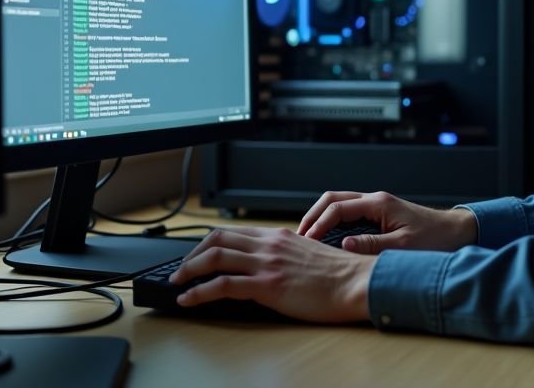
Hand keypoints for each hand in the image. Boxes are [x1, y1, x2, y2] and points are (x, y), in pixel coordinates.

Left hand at [168, 226, 376, 322]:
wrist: (357, 283)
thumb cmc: (340, 275)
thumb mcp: (309, 255)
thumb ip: (285, 256)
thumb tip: (267, 267)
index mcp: (279, 237)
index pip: (233, 232)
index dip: (208, 244)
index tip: (197, 257)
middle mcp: (269, 245)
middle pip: (217, 239)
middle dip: (191, 254)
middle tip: (180, 270)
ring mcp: (267, 263)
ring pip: (214, 257)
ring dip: (188, 270)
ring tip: (176, 283)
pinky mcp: (268, 285)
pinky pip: (223, 284)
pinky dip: (199, 291)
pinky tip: (189, 299)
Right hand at [297, 190, 478, 253]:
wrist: (455, 233)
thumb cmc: (435, 240)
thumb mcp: (403, 246)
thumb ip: (373, 246)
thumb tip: (344, 246)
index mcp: (378, 203)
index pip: (337, 208)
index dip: (318, 224)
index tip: (305, 241)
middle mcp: (374, 200)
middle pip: (332, 199)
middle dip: (312, 216)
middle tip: (298, 238)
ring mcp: (375, 206)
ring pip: (338, 204)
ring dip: (320, 218)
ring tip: (307, 239)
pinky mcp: (378, 215)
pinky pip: (348, 214)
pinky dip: (332, 223)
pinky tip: (327, 240)